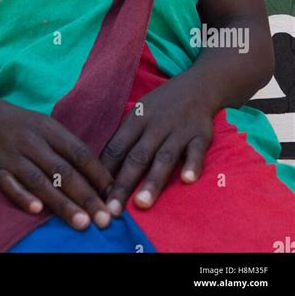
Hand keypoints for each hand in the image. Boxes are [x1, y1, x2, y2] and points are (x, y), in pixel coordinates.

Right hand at [0, 96, 114, 230]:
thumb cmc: (26, 126)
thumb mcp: (49, 127)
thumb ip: (69, 149)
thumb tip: (98, 177)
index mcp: (51, 130)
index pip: (79, 153)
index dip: (98, 175)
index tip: (113, 196)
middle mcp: (33, 142)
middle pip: (63, 171)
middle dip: (86, 196)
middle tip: (104, 219)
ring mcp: (14, 155)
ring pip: (40, 181)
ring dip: (61, 203)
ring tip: (81, 222)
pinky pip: (9, 184)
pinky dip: (22, 197)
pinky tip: (37, 210)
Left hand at [99, 73, 214, 215]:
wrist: (197, 86)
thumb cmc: (161, 106)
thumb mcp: (138, 114)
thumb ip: (124, 140)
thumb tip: (101, 169)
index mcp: (136, 121)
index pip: (116, 148)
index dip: (105, 173)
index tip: (95, 197)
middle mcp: (155, 126)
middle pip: (137, 157)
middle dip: (123, 184)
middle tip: (113, 210)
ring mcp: (178, 131)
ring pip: (164, 157)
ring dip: (153, 181)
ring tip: (142, 203)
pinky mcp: (200, 135)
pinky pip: (196, 151)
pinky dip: (193, 165)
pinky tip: (187, 180)